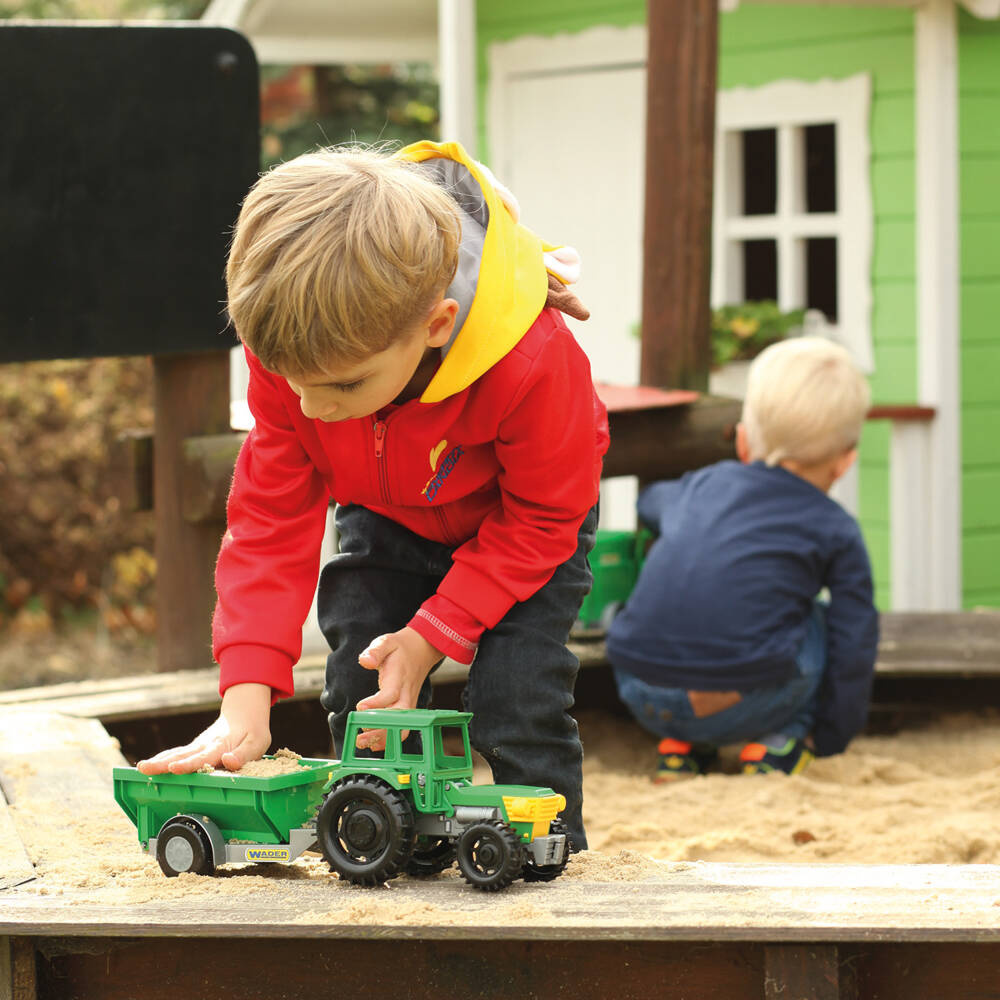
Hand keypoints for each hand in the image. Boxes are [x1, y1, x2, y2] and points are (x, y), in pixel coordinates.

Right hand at [136, 682, 271, 774]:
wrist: (245, 713)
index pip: (202, 757)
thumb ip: (244, 754)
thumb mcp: (257, 742)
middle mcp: (205, 745)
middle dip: (163, 763)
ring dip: (159, 761)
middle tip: (145, 768)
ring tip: (142, 768)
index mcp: (220, 745)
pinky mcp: (194, 748)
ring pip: (176, 753)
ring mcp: (198, 745)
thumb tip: (228, 761)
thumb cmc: (253, 731)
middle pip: (182, 755)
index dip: (188, 764)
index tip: (173, 768)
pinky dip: (163, 759)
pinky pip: (177, 753)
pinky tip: (149, 766)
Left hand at [354, 627, 442, 750]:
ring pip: (402, 726)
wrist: (422, 650)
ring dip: (384, 738)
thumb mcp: (386, 642)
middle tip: (360, 737)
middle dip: (380, 729)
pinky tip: (373, 744)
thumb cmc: (400, 648)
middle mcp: (406, 693)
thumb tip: (365, 661)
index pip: (390, 694)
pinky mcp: (407, 709)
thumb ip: (375, 651)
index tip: (360, 708)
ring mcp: (409, 702)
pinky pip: (402, 727)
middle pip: (398, 717)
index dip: (377, 703)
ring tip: (363, 743)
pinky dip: (390, 738)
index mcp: (399, 677)